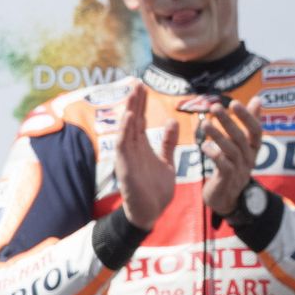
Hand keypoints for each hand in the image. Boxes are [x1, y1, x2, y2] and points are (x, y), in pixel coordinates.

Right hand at [114, 83, 178, 228]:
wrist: (150, 213)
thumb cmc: (156, 189)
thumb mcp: (166, 161)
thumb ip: (167, 143)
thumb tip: (171, 121)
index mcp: (142, 146)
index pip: (140, 120)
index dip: (141, 103)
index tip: (143, 85)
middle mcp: (132, 149)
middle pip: (132, 120)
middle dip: (134, 101)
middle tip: (137, 81)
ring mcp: (127, 157)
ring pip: (126, 128)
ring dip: (129, 110)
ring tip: (133, 92)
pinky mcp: (125, 166)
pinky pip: (124, 145)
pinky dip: (125, 130)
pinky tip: (129, 116)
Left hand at [198, 98, 263, 215]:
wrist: (226, 198)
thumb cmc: (233, 166)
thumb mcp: (243, 145)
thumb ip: (249, 123)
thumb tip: (258, 99)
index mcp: (253, 149)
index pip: (256, 131)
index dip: (247, 117)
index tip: (234, 103)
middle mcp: (249, 159)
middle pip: (241, 138)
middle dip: (228, 121)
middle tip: (215, 107)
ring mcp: (240, 171)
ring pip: (232, 151)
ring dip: (218, 136)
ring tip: (205, 123)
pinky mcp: (227, 181)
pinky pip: (224, 166)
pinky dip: (215, 155)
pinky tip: (205, 146)